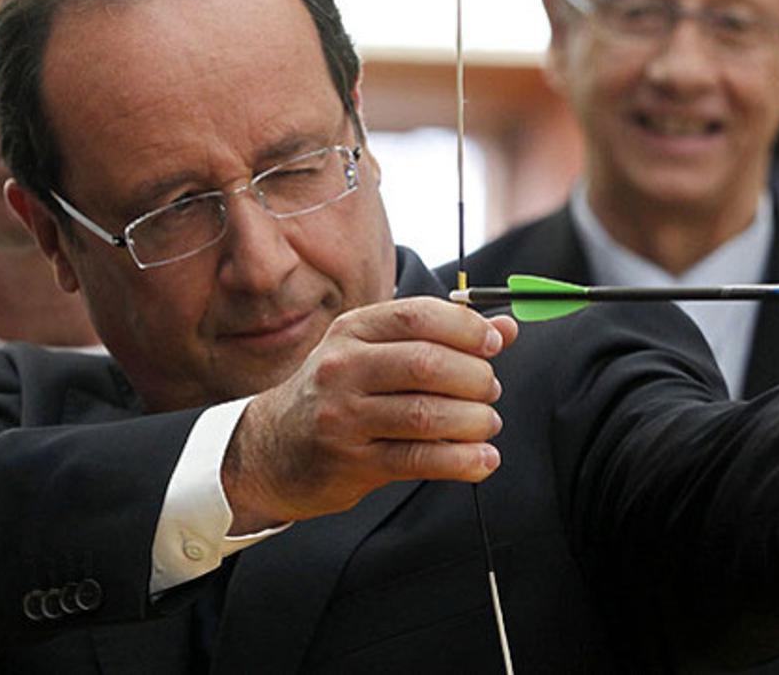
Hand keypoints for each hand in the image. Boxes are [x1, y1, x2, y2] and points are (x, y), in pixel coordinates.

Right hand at [222, 297, 518, 532]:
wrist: (271, 449)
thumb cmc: (340, 394)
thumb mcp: (377, 353)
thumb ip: (441, 338)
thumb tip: (507, 328)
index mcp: (353, 330)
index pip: (417, 316)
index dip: (466, 328)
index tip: (493, 344)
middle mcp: (343, 368)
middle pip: (426, 364)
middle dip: (475, 378)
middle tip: (490, 390)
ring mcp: (343, 416)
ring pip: (426, 414)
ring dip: (472, 421)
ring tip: (487, 424)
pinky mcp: (350, 463)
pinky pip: (417, 460)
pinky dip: (461, 461)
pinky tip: (483, 460)